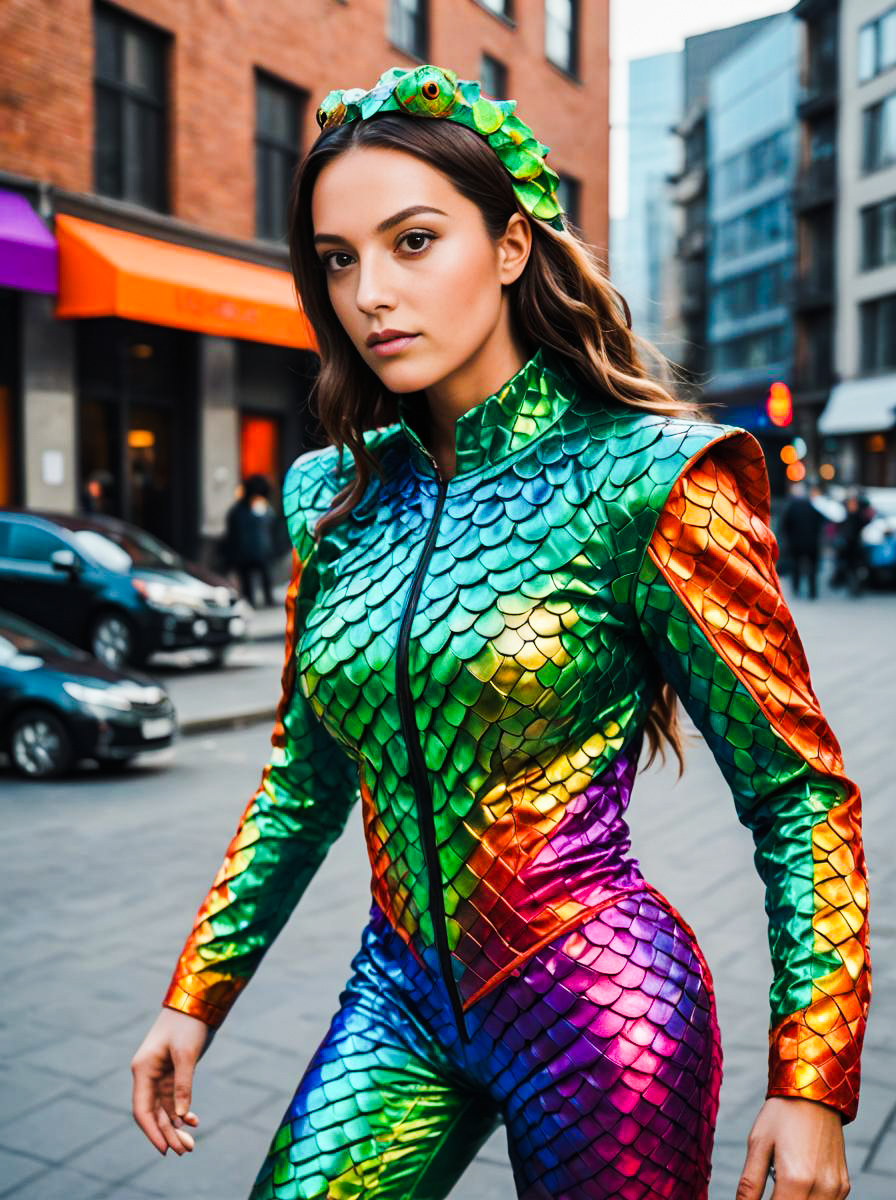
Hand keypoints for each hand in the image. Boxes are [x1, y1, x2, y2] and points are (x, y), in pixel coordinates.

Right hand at [131, 1007, 214, 1155]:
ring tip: (191, 1144)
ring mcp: (159, 1073)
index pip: (142, 1109)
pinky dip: (182, 1111)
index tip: (164, 1150)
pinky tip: (193, 1121)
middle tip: (185, 1151)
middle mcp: (148, 1074)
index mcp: (143, 1069)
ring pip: (164, 1108)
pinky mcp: (173, 1071)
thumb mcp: (187, 1053)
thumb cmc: (188, 1023)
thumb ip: (183, 1084)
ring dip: (176, 1126)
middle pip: (154, 1112)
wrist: (197, 1001)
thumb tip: (180, 1116)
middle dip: (167, 1134)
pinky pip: (173, 1098)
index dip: (151, 1132)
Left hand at [736, 1096, 849, 1198]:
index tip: (753, 1199)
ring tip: (783, 1182)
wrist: (813, 1093)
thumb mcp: (758, 1144)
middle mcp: (821, 1188)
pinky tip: (798, 1180)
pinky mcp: (844, 1185)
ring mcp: (836, 1188)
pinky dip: (810, 1199)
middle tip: (770, 1185)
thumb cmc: (781, 1115)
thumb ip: (750, 1182)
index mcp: (795, 1179)